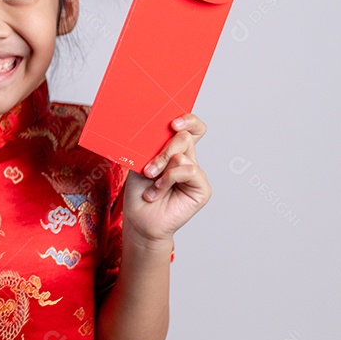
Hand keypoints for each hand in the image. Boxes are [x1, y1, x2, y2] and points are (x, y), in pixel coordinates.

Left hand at [122, 113, 211, 246]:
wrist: (139, 219)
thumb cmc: (138, 191)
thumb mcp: (140, 162)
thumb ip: (153, 147)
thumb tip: (159, 130)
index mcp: (174, 150)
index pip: (191, 128)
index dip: (188, 120)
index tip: (173, 123)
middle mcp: (188, 160)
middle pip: (185, 137)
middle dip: (163, 149)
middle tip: (148, 167)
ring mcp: (196, 174)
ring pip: (183, 154)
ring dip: (162, 166)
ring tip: (150, 180)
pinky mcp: (202, 188)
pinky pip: (189, 170)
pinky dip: (170, 178)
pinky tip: (158, 190)